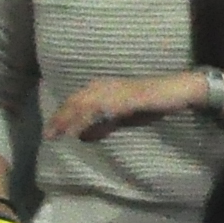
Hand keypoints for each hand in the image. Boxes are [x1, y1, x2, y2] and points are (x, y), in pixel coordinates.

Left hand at [46, 72, 208, 141]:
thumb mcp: (124, 116)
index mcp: (102, 87)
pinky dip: (86, 121)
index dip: (62, 115)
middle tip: (48, 135)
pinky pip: (98, 111)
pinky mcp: (121, 98)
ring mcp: (112, 90)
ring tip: (57, 135)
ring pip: (82, 106)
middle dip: (59, 119)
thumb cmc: (153, 103)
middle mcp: (103, 85)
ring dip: (68, 121)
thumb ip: (105, 124)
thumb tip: (85, 136)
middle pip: (74, 102)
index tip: (52, 129)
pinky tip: (78, 131)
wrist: (175, 91)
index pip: (76, 101)